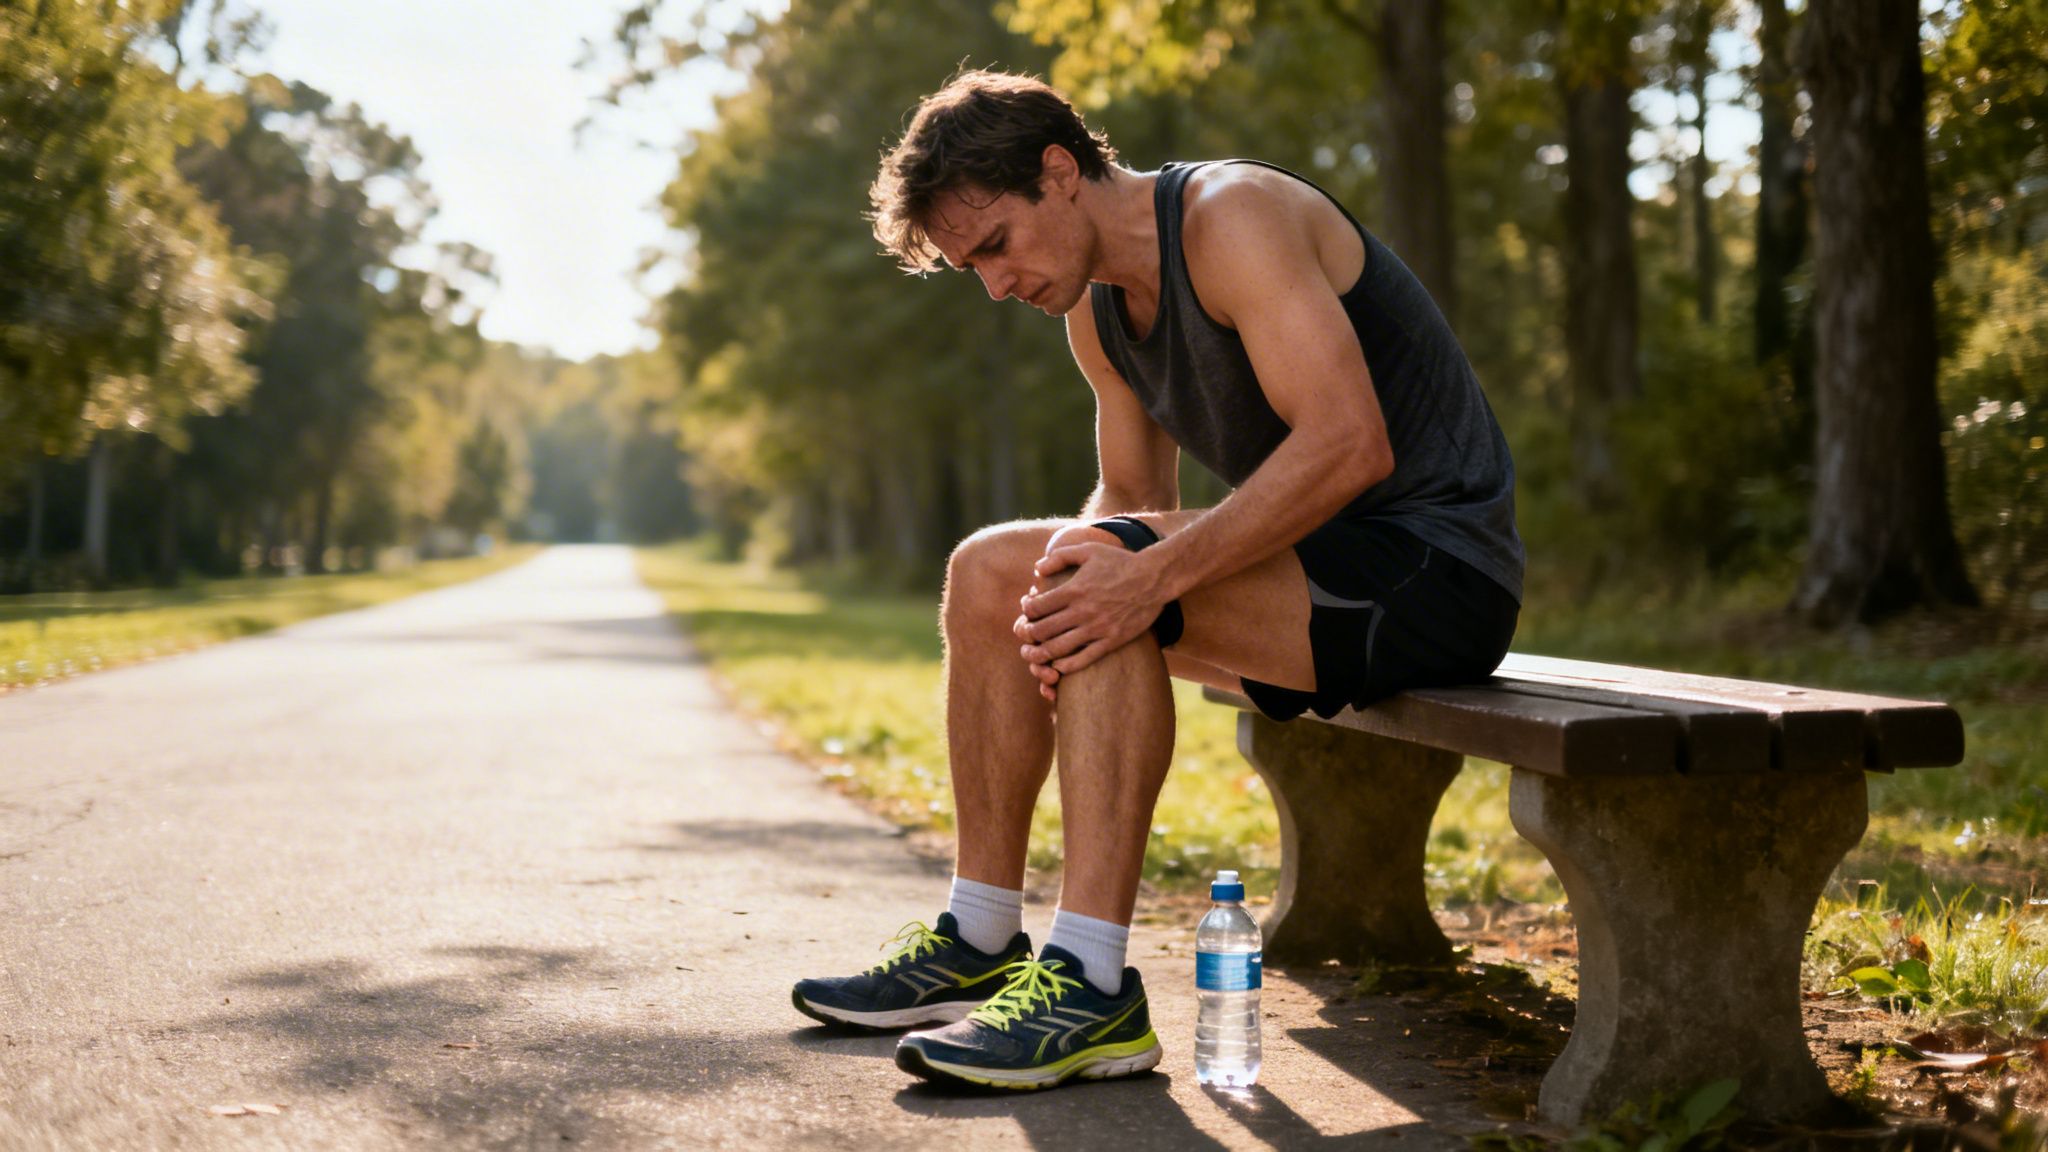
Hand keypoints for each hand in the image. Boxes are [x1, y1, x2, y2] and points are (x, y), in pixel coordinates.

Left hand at [1011, 540, 1164, 700]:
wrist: (1154, 578)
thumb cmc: (1119, 562)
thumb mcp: (1089, 550)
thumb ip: (1059, 556)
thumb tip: (1036, 570)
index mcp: (1074, 590)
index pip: (1036, 608)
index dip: (1026, 610)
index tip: (1028, 609)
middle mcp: (1083, 611)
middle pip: (1042, 631)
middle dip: (1028, 634)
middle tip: (1027, 634)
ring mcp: (1097, 628)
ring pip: (1058, 649)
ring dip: (1041, 654)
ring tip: (1036, 653)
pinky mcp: (1111, 641)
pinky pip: (1083, 660)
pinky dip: (1066, 666)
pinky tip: (1059, 664)